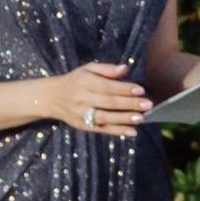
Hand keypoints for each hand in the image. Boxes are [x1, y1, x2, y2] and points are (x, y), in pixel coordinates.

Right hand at [35, 67, 151, 136]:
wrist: (52, 97)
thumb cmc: (75, 80)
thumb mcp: (88, 69)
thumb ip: (107, 69)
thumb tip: (125, 68)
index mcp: (84, 82)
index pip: (107, 86)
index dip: (124, 88)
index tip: (141, 89)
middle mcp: (82, 99)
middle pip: (108, 102)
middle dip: (129, 104)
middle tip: (147, 104)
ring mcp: (82, 114)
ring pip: (105, 118)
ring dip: (124, 119)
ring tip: (141, 118)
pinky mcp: (83, 126)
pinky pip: (102, 129)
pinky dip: (118, 131)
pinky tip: (132, 132)